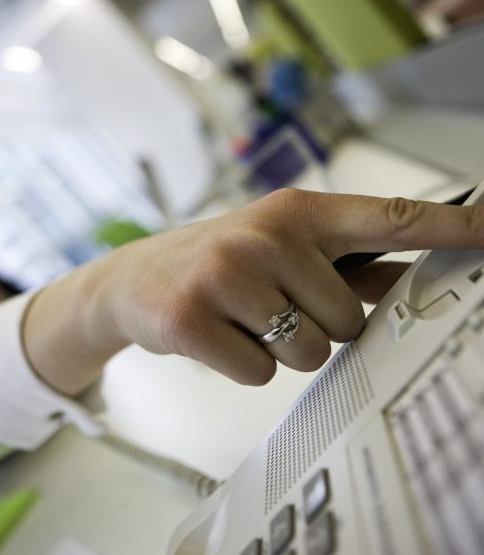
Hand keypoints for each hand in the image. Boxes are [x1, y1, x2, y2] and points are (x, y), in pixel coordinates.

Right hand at [23, 188, 483, 393]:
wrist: (133, 278)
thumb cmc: (215, 261)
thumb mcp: (277, 249)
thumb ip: (345, 266)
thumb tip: (412, 284)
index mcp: (296, 212)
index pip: (389, 218)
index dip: (453, 229)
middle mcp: (264, 235)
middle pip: (350, 318)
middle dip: (317, 325)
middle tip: (270, 304)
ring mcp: (226, 274)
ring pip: (308, 350)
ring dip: (281, 347)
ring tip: (241, 318)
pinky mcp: (192, 317)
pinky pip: (262, 372)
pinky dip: (245, 365)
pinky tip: (217, 336)